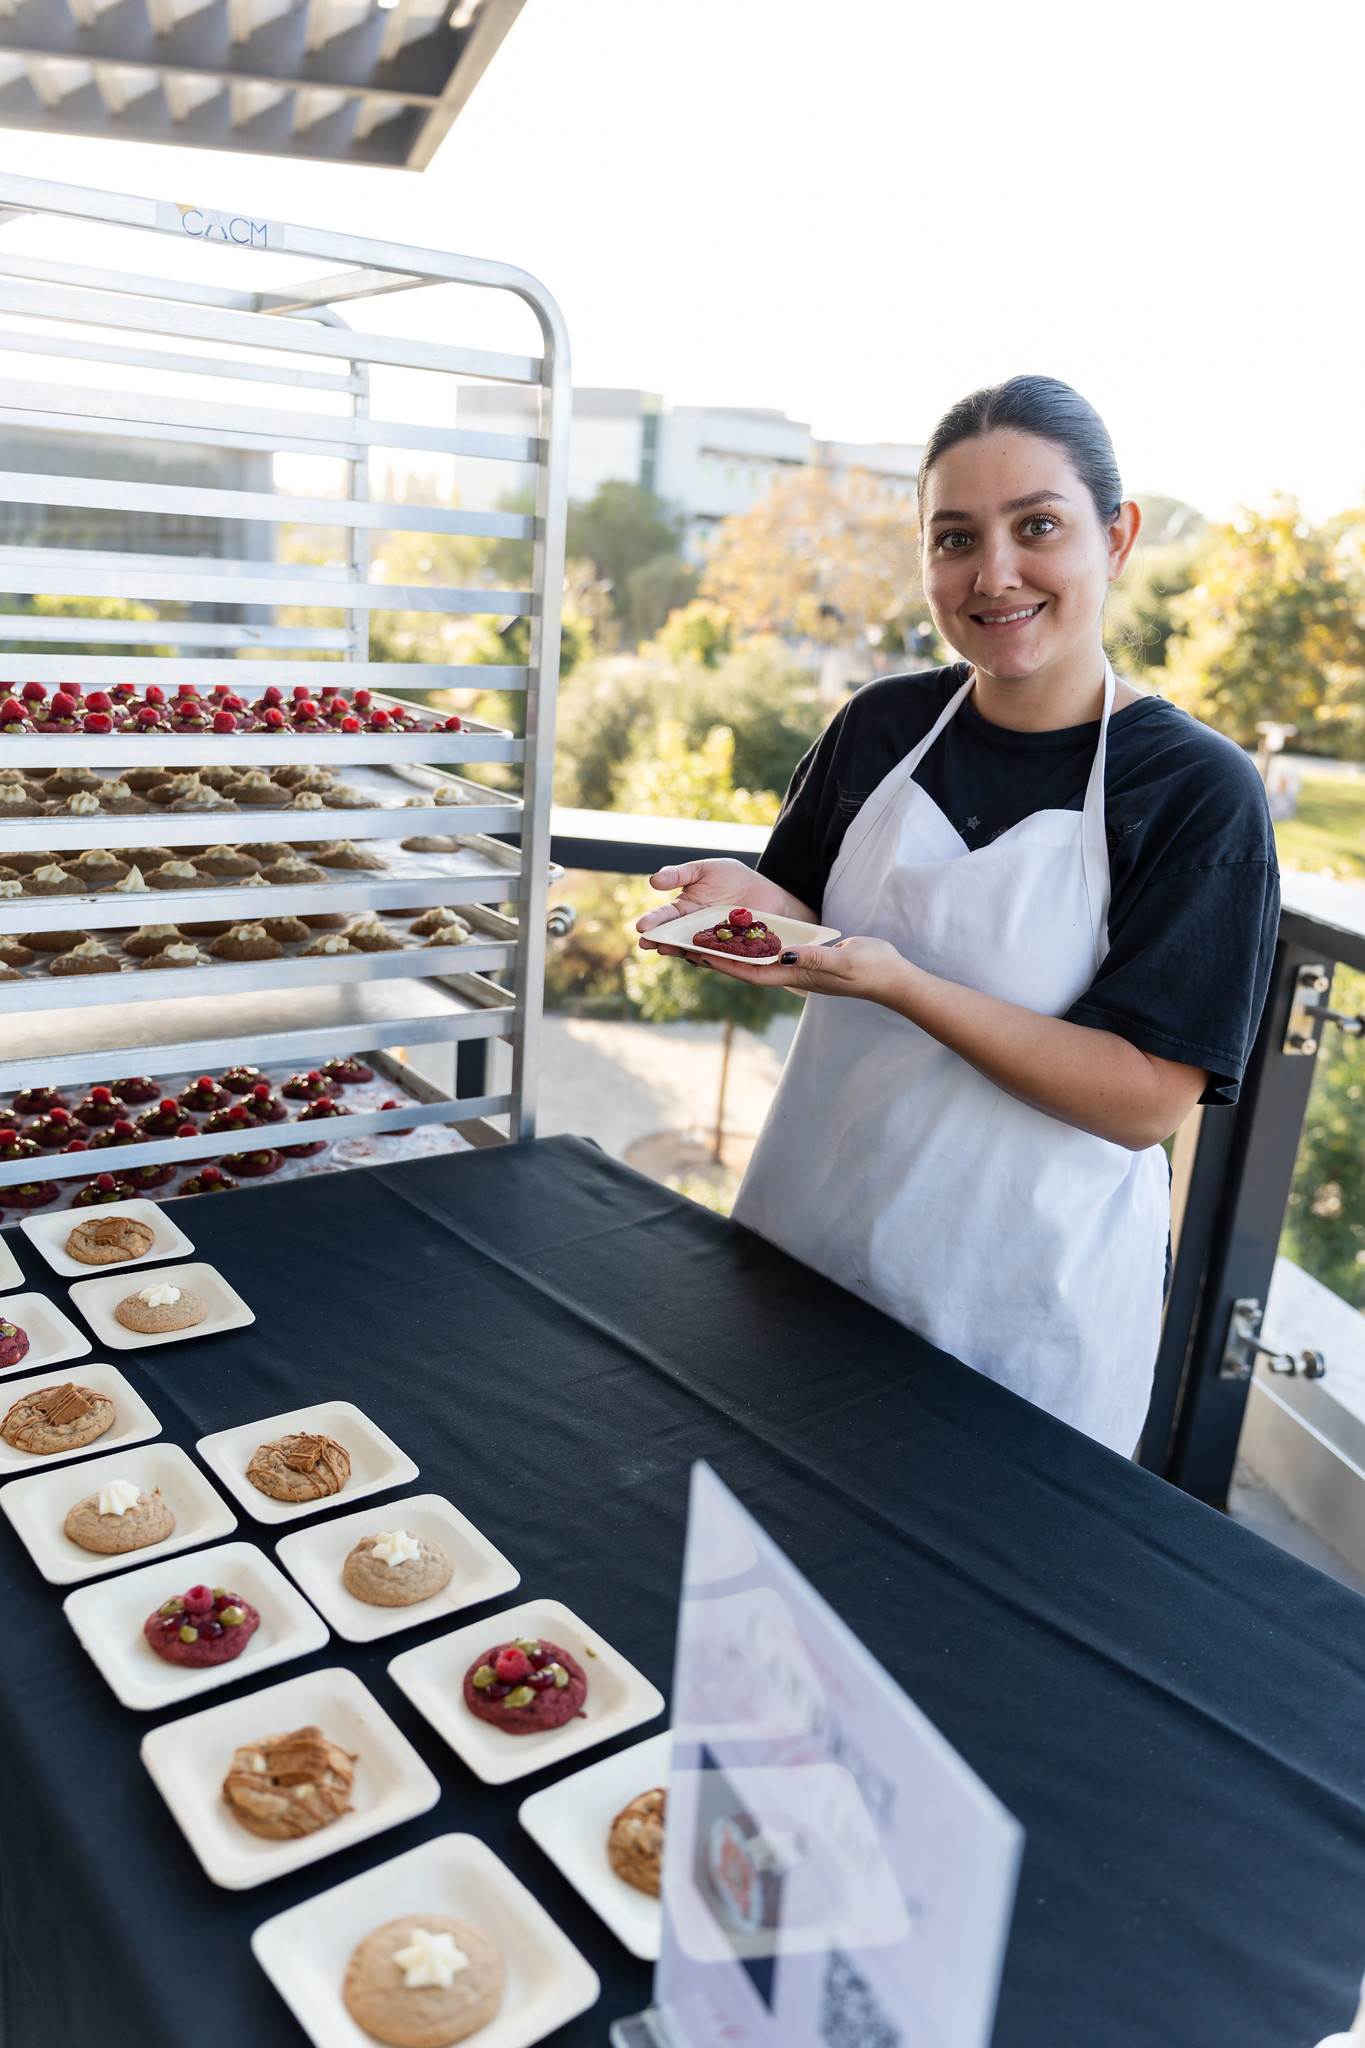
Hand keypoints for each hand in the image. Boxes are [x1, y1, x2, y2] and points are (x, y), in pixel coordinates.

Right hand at [636, 860, 811, 956]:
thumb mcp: (704, 870)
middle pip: (673, 937)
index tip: (641, 926)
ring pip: (692, 950)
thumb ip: (680, 874)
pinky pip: (718, 956)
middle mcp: (693, 929)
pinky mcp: (730, 951)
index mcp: (684, 909)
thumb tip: (653, 881)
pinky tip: (700, 955)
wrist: (766, 891)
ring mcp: (711, 942)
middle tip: (647, 943)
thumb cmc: (732, 878)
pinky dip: (710, 957)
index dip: (652, 921)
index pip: (664, 917)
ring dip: (680, 951)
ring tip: (668, 949)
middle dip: (659, 940)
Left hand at [685, 933, 912, 1005]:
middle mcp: (793, 975)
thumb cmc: (874, 970)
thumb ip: (816, 959)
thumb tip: (784, 956)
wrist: (894, 978)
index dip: (726, 965)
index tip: (700, 954)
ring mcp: (800, 969)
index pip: (753, 973)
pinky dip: (753, 945)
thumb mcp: (845, 961)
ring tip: (704, 939)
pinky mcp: (807, 960)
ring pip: (757, 962)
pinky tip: (742, 935)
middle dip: (718, 959)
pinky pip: (772, 954)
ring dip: (731, 952)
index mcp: (798, 977)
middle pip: (747, 969)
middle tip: (688, 946)